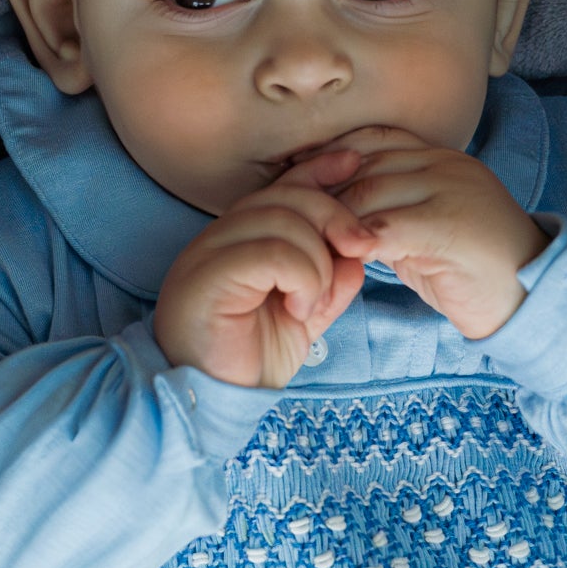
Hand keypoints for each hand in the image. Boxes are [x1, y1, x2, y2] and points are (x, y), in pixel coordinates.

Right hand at [152, 157, 375, 388]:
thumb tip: (358, 249)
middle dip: (335, 216)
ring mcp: (207, 254)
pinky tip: (297, 310)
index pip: (279, 187)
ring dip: (318, 262)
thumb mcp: (302, 315)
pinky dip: (301, 278)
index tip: (353, 163)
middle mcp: (217, 238)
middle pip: (285, 196)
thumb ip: (329, 281)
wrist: (208, 405)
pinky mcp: (206, 278)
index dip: (317, 170)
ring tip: (312, 302)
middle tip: (360, 251)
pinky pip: (271, 253)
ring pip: (282, 220)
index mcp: (238, 240)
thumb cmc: (248, 361)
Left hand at [293, 126, 548, 339]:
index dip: (331, 157)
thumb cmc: (471, 271)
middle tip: (295, 220)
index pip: (373, 139)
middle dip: (324, 193)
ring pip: (369, 193)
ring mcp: (450, 191)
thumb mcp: (424, 229)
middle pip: (363, 166)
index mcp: (441, 158)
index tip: (298, 179)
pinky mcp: (449, 226)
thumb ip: (388, 209)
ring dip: (335, 221)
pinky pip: (386, 226)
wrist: (533, 300)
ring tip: (315, 246)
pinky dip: (357, 242)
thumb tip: (331, 205)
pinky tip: (346, 259)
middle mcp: (445, 165)